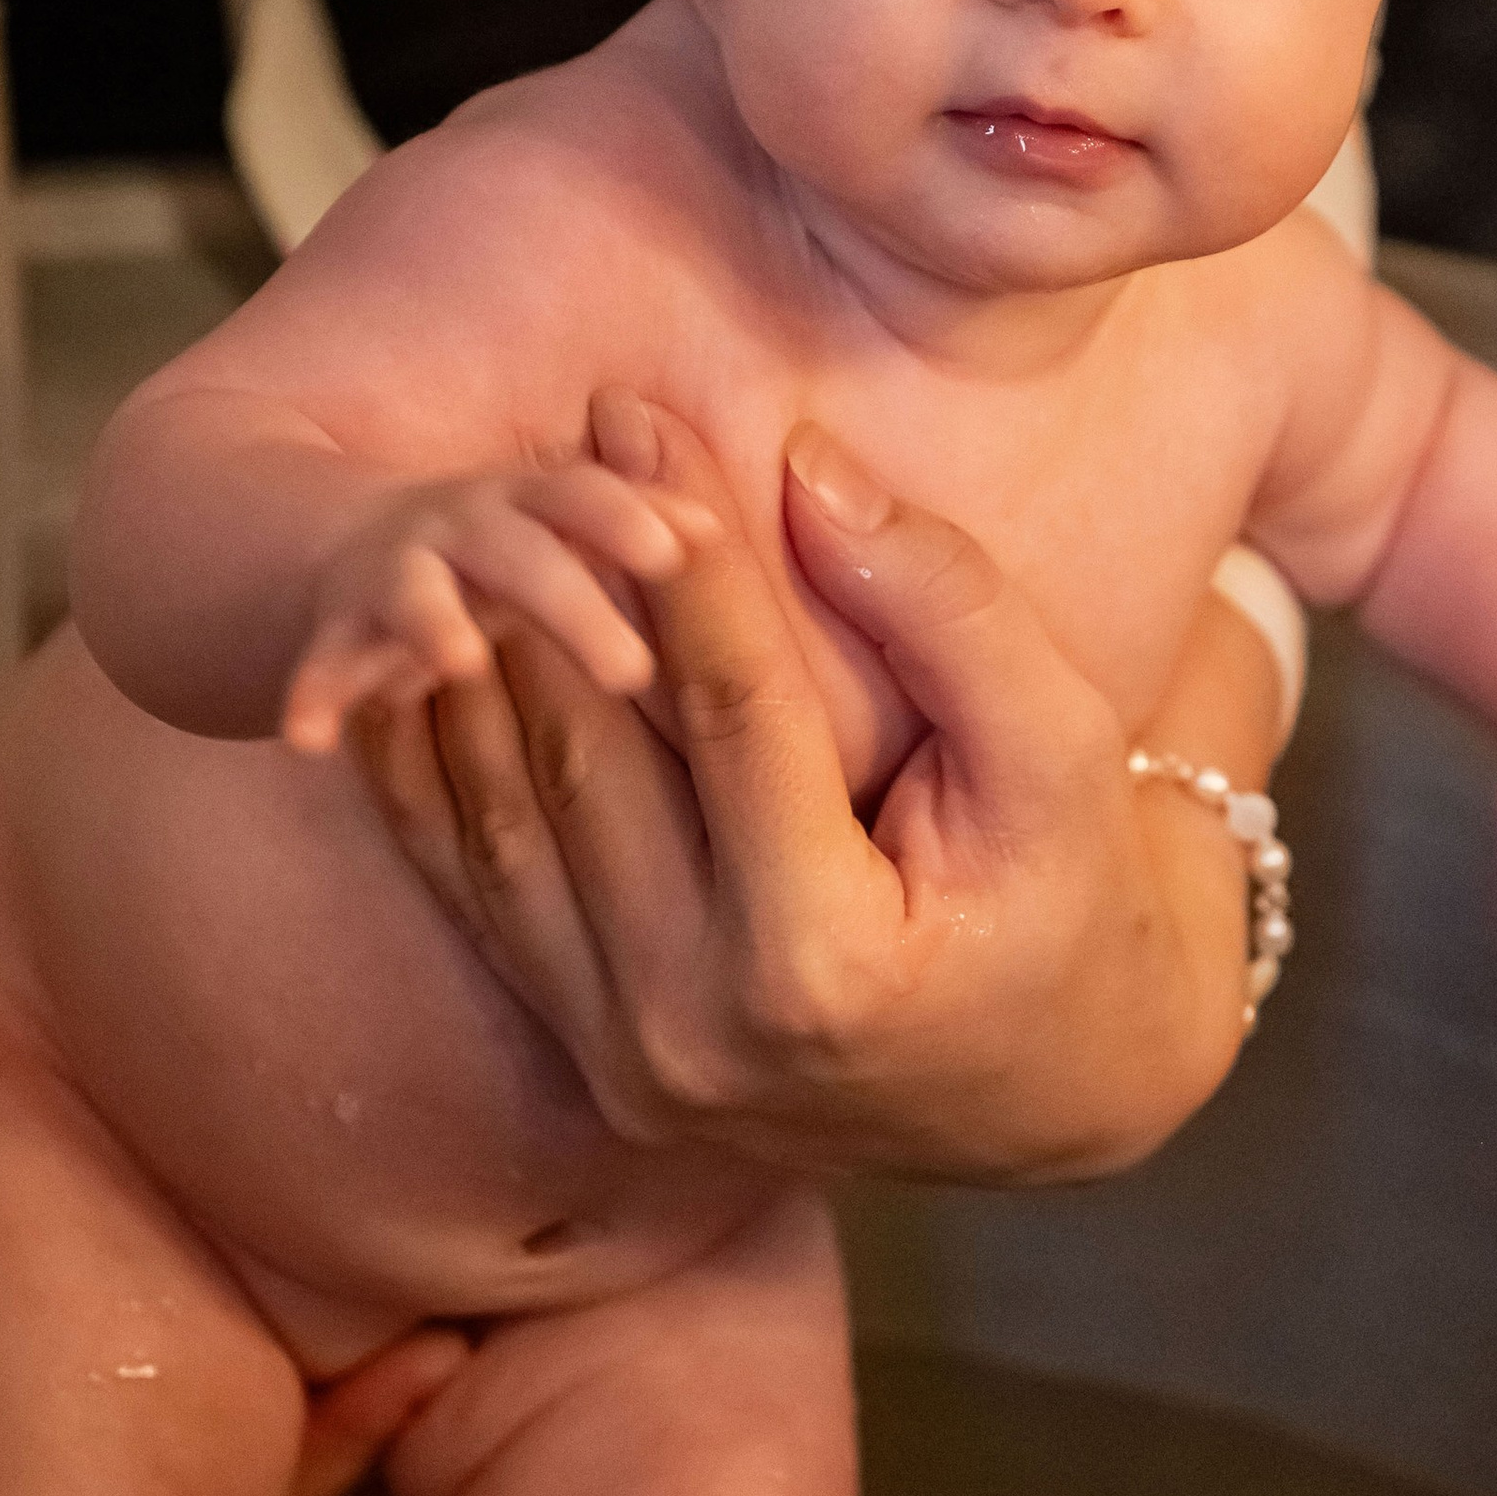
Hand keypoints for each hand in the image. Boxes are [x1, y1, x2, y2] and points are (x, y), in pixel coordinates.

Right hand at [282, 450, 707, 754]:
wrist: (335, 546)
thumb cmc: (492, 553)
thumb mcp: (557, 530)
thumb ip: (637, 525)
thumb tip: (716, 532)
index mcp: (525, 509)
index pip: (580, 499)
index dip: (624, 520)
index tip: (674, 556)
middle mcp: (458, 531)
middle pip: (515, 552)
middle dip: (568, 602)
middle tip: (632, 672)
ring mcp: (391, 578)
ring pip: (414, 594)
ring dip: (434, 622)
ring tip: (461, 662)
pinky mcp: (333, 633)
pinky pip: (320, 664)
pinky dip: (312, 695)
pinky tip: (307, 739)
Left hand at [346, 395, 1280, 1182]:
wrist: (1052, 1083)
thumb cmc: (1076, 897)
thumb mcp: (1059, 752)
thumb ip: (947, 610)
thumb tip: (808, 471)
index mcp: (825, 967)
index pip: (732, 709)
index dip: (684, 545)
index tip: (634, 412)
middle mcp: (698, 1033)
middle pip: (593, 760)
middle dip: (558, 591)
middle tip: (532, 458)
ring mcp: (625, 1062)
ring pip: (509, 822)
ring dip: (475, 670)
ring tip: (467, 534)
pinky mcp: (585, 1062)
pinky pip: (478, 893)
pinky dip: (435, 770)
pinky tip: (421, 659)